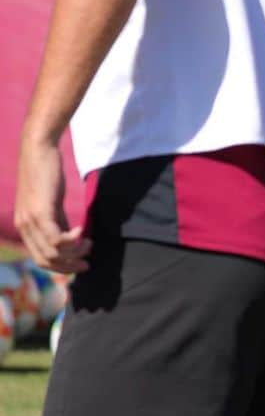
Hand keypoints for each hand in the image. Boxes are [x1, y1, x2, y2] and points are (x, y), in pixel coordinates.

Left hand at [15, 135, 90, 273]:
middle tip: (87, 262)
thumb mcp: (52, 201)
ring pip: (52, 252)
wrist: (38, 149)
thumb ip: (58, 220)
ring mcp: (30, 220)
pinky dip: (72, 241)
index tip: (80, 263)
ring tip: (89, 243)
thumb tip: (72, 236)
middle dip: (68, 266)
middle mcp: (24, 227)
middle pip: (45, 260)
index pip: (39, 258)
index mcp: (24, 226)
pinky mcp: (41, 212)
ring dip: (74, 253)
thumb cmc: (47, 172)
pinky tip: (82, 232)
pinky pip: (56, 239)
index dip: (61, 266)